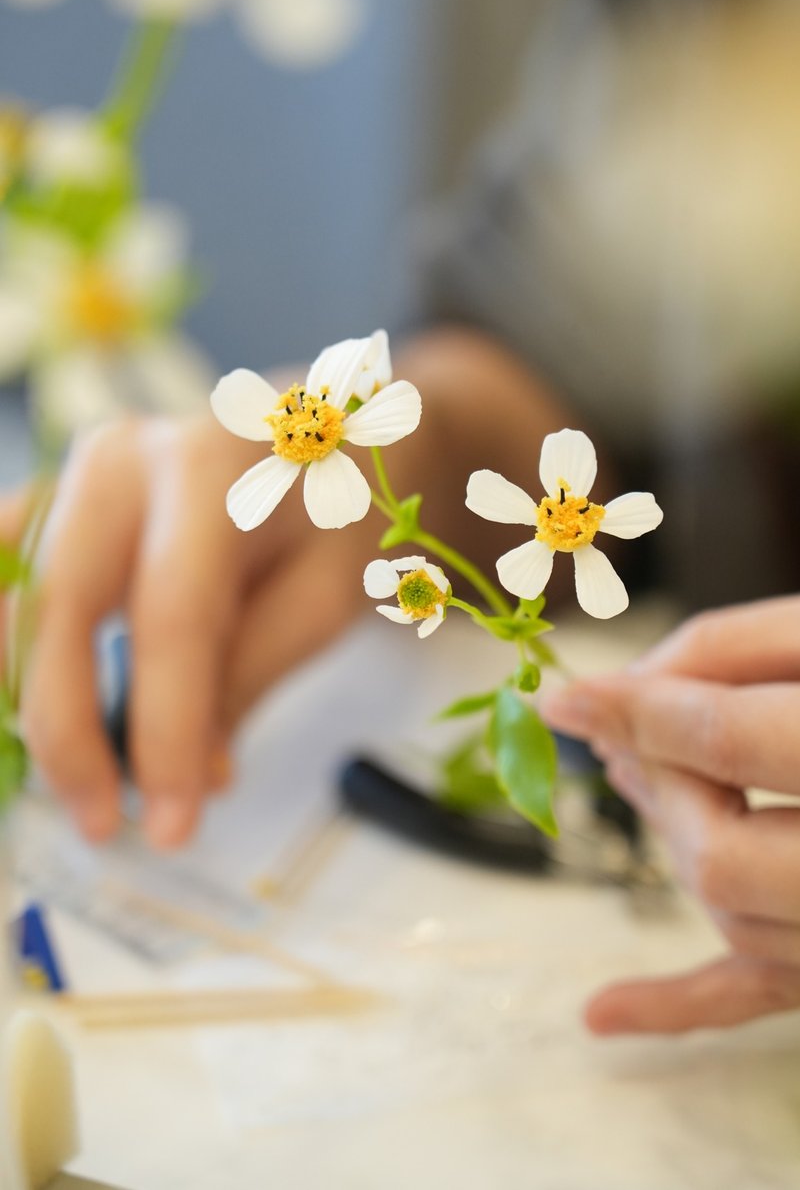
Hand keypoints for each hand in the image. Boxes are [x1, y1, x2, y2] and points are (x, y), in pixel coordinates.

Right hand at [19, 412, 382, 849]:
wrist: (333, 432)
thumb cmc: (343, 508)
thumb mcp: (326, 595)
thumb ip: (245, 677)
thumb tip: (184, 780)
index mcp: (212, 467)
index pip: (170, 617)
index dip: (163, 730)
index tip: (172, 822)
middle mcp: (123, 458)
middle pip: (61, 604)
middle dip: (68, 730)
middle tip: (102, 822)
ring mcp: (74, 473)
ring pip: (13, 595)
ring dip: (30, 696)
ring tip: (81, 777)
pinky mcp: (52, 498)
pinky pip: (5, 571)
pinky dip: (10, 644)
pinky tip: (29, 699)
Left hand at [542, 596, 799, 1034]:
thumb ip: (730, 647)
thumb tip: (626, 691)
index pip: (727, 741)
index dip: (635, 712)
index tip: (565, 697)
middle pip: (720, 855)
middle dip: (655, 786)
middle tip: (615, 728)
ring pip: (733, 916)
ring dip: (670, 841)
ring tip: (634, 771)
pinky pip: (763, 996)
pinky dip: (679, 1007)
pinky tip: (603, 1013)